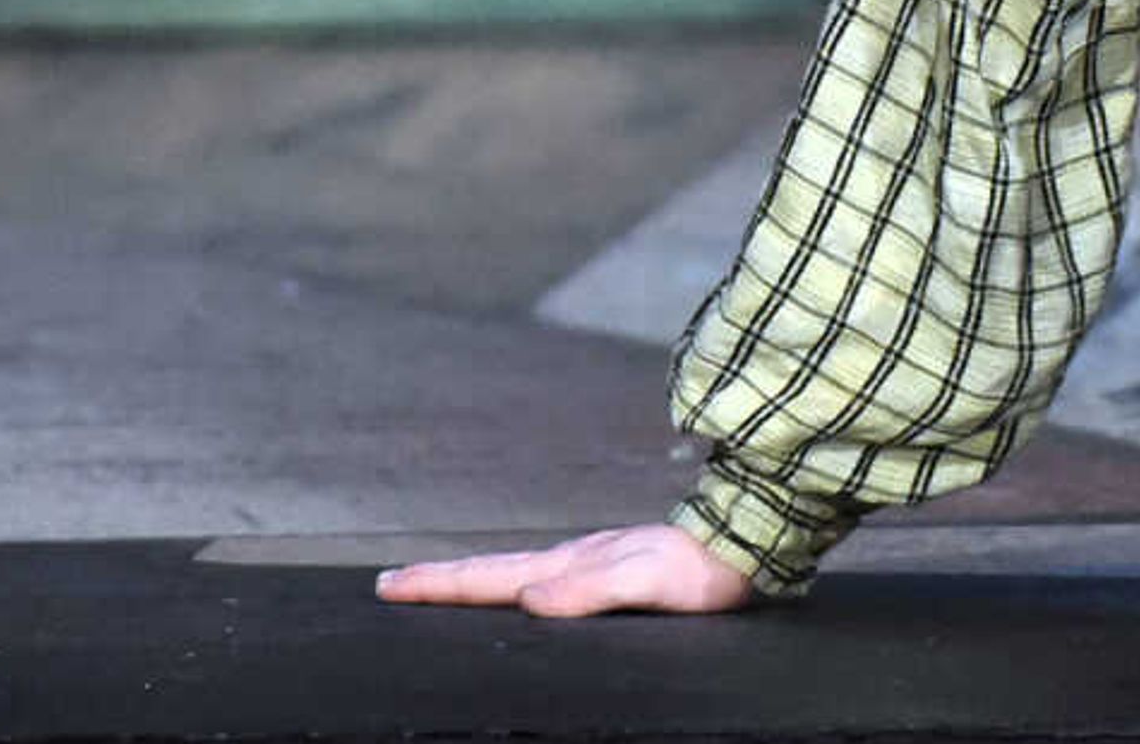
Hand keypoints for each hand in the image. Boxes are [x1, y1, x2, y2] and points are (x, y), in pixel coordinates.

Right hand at [374, 522, 757, 616]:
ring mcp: (593, 562)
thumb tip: (530, 597)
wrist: (748, 543)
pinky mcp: (613, 569)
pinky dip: (513, 582)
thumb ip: (592, 589)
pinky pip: (546, 578)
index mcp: (572, 564)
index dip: (440, 584)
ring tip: (438, 584)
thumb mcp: (646, 582)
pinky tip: (519, 590)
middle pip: (494, 570)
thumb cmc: (703, 572)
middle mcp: (575, 560)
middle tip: (391, 582)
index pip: (492, 578)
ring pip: (517, 571)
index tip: (391, 584)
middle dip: (440, 579)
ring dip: (472, 579)